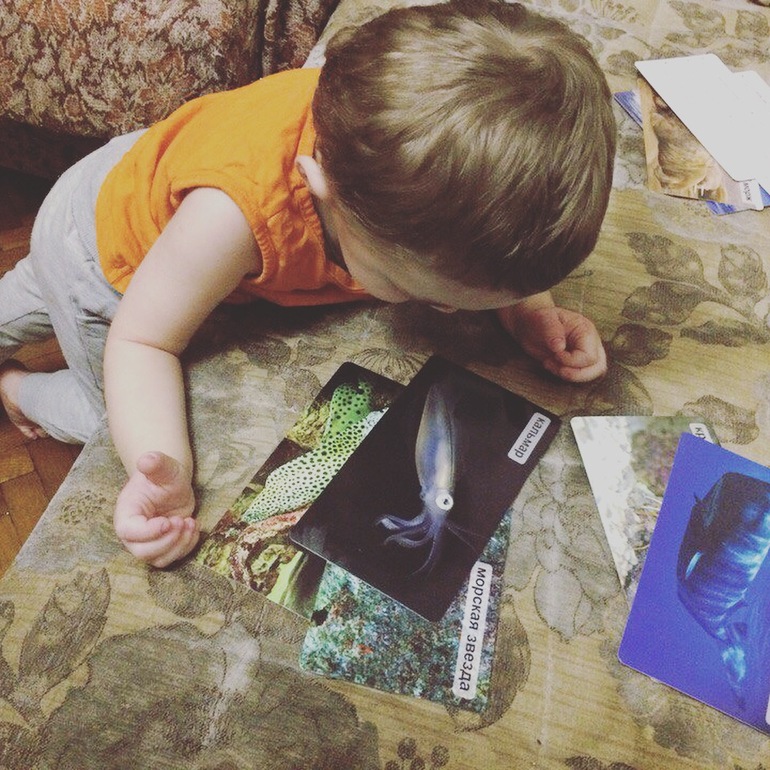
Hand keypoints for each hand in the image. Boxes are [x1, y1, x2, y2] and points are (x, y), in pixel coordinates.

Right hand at [113, 451, 199, 566]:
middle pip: (142, 552)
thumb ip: (154, 463)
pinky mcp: (164, 546)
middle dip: (166, 541)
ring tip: (191, 523)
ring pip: (158, 559)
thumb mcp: (163, 466)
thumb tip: (146, 460)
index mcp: (126, 513)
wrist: (171, 483)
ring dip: (179, 545)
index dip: (148, 532)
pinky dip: (186, 547)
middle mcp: (133, 533)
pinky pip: (172, 558)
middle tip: (181, 521)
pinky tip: (194, 527)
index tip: (168, 521)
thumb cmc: (163, 475)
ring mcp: (148, 542)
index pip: (129, 532)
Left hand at [500, 302, 606, 382]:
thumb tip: (559, 347)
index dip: (571, 361)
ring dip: (570, 376)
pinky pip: (581, 376)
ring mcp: (587, 354)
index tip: (554, 354)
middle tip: (551, 363)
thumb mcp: (543, 319)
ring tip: (550, 365)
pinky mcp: (579, 363)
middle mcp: (591, 343)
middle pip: (597, 368)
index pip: (589, 356)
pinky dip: (566, 376)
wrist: (532, 324)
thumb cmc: (540, 319)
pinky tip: (551, 366)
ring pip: (592, 374)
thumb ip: (551, 330)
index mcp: (586, 331)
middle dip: (573, 373)